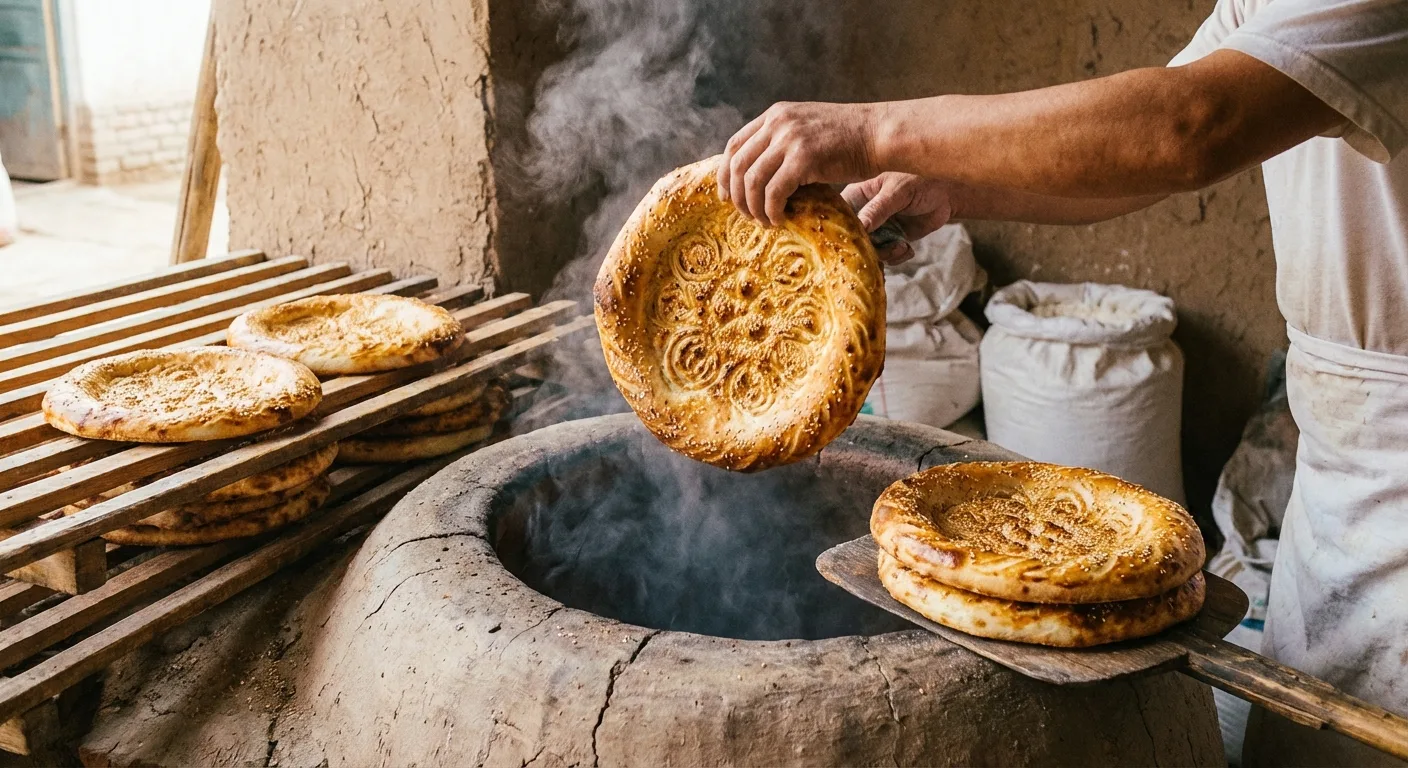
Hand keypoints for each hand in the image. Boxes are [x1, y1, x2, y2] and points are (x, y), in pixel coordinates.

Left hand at [717, 101, 880, 225]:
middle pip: (737, 164)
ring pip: (751, 181)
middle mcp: (778, 122)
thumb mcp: (808, 130)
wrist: (880, 134)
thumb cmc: (850, 139)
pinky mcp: (804, 157)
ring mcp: (790, 138)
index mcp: (776, 115)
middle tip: (746, 216)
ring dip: (753, 208)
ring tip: (765, 221)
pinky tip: (780, 220)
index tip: (726, 196)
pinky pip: (774, 191)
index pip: (734, 145)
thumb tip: (761, 174)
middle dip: (736, 196)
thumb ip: (784, 143)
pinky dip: (772, 210)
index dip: (724, 173)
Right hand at [841, 173, 955, 264]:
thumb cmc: (920, 180)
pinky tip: (907, 248)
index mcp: (856, 196)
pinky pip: (886, 256)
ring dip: (887, 254)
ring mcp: (876, 228)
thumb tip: (859, 227)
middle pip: (853, 239)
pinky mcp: (890, 239)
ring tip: (902, 246)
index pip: (840, 218)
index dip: (845, 233)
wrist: (947, 193)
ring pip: (869, 251)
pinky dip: (897, 256)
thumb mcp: (897, 192)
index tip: (860, 242)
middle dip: (871, 248)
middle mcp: (863, 213)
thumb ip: (877, 209)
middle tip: (890, 247)